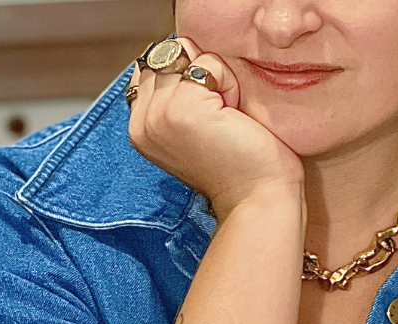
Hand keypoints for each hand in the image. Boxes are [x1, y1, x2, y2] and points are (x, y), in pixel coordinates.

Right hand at [128, 38, 304, 217]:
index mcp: (140, 128)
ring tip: (227, 117)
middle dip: (199, 74)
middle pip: (166, 56)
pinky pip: (208, 65)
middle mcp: (142, 122)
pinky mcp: (184, 108)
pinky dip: (230, 83)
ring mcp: (160, 114)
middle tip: (220, 116)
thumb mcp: (195, 129)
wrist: (257, 198)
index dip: (184, 75)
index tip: (208, 113)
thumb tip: (182, 50)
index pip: (150, 66)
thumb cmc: (240, 164)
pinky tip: (235, 116)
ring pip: (186, 57)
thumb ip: (175, 97)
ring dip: (216, 78)